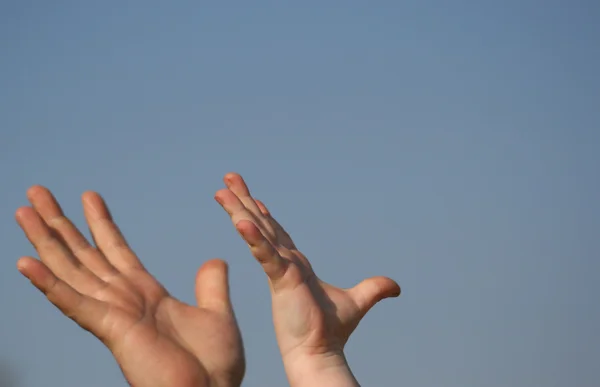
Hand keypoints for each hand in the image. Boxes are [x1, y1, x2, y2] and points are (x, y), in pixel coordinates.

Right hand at [15, 186, 244, 386]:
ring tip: (24, 210)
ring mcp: (113, 314)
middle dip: (60, 224)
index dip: (100, 223)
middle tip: (37, 193)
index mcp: (146, 294)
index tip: (88, 196)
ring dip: (45, 241)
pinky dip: (49, 284)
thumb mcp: (216, 313)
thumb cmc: (213, 365)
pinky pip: (73, 303)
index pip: (116, 250)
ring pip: (70, 269)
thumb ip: (211, 286)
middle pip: (83, 253)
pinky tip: (25, 262)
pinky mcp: (111, 331)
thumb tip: (214, 260)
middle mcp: (124, 300)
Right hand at [215, 173, 400, 386]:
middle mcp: (283, 262)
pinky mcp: (281, 279)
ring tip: (221, 191)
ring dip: (239, 211)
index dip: (264, 214)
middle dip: (243, 201)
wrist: (321, 352)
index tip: (253, 197)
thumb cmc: (331, 331)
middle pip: (261, 224)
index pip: (277, 232)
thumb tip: (396, 287)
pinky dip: (254, 237)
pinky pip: (265, 254)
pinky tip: (241, 221)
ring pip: (256, 232)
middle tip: (229, 178)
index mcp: (295, 265)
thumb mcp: (358, 302)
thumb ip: (374, 289)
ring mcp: (280, 269)